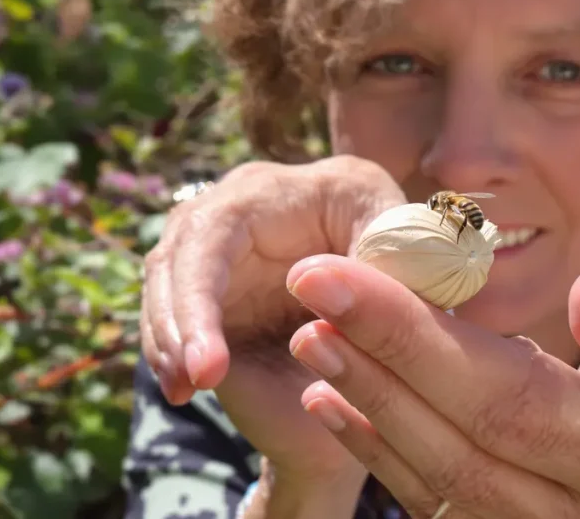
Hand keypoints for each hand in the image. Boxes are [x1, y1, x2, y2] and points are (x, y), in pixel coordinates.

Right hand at [139, 155, 405, 486]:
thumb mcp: (413, 264)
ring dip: (167, 339)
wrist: (397, 298)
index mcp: (294, 190)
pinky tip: (183, 389)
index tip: (211, 365)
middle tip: (189, 382)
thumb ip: (383, 268)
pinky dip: (174, 349)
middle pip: (180, 252)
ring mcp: (221, 240)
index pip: (218, 227)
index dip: (201, 293)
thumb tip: (315, 282)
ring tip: (183, 391)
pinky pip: (175, 310)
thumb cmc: (409, 271)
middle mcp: (245, 203)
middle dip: (176, 320)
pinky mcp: (210, 278)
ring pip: (166, 282)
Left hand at [284, 254, 579, 518]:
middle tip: (309, 286)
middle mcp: (567, 512)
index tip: (344, 274)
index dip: (422, 337)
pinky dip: (368, 447)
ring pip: (429, 474)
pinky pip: (418, 499)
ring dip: (363, 399)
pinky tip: (325, 396)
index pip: (512, 393)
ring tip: (312, 335)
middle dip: (378, 355)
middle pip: (459, 435)